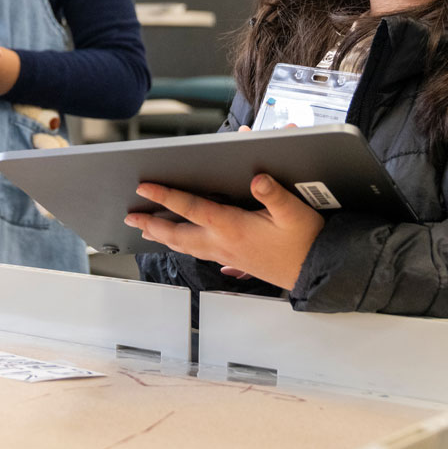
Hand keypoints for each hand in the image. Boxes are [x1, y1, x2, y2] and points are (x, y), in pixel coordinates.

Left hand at [123, 174, 324, 289]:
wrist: (316, 270)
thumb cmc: (306, 240)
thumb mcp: (294, 211)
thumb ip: (274, 193)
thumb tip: (256, 178)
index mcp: (233, 226)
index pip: (191, 208)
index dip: (165, 196)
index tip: (144, 188)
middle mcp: (223, 243)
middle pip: (178, 234)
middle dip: (152, 224)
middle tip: (130, 216)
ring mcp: (227, 255)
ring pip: (186, 246)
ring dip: (163, 237)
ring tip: (145, 230)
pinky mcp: (235, 261)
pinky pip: (199, 253)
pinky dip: (183, 246)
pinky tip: (182, 245)